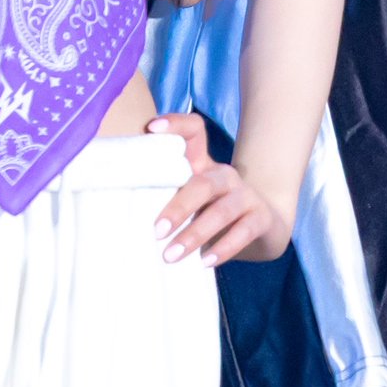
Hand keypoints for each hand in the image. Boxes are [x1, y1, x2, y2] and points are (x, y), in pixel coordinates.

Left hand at [147, 112, 291, 265]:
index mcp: (204, 165)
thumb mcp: (192, 200)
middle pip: (203, 183)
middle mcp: (225, 176)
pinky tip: (205, 263)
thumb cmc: (212, 212)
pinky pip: (243, 232)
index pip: (194, 131)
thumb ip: (167, 196)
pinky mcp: (262, 218)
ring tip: (170, 256)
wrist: (264, 226)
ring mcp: (246, 196)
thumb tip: (121, 212)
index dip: (175, 124)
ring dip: (195, 234)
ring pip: (221, 211)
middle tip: (156, 231)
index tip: (151, 129)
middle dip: (178, 208)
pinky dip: (223, 248)